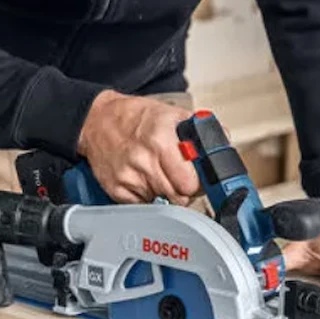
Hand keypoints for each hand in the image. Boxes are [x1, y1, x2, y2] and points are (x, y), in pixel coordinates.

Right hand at [77, 90, 199, 203]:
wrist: (97, 121)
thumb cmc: (134, 117)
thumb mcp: (170, 114)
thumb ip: (199, 131)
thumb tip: (222, 144)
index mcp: (161, 139)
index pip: (190, 181)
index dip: (198, 183)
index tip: (198, 179)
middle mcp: (144, 160)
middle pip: (178, 197)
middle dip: (184, 191)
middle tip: (181, 179)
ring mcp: (129, 177)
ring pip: (162, 202)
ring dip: (165, 193)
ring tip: (160, 174)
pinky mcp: (117, 190)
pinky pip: (143, 205)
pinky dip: (147, 196)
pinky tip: (144, 179)